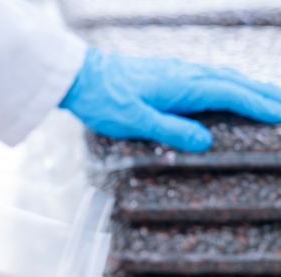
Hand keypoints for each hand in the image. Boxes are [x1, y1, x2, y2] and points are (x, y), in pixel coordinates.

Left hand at [60, 48, 280, 151]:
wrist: (79, 75)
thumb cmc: (103, 99)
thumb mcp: (134, 122)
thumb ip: (170, 130)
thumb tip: (204, 142)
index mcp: (183, 86)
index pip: (231, 95)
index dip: (258, 106)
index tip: (280, 116)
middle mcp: (186, 74)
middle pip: (235, 83)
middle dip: (264, 94)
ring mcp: (177, 71)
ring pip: (223, 78)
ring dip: (249, 88)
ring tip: (269, 98)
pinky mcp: (167, 73)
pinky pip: (208, 77)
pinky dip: (228, 84)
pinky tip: (228, 91)